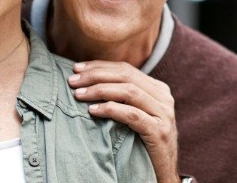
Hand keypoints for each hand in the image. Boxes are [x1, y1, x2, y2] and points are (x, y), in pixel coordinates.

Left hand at [68, 60, 179, 182]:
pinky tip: (92, 110)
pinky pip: (131, 114)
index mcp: (157, 88)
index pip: (125, 68)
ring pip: (128, 92)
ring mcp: (164, 114)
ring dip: (99, 90)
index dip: (99, 66)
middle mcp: (163, 97)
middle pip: (125, 76)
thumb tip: (89, 79)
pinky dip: (110, 109)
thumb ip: (122, 96)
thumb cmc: (142, 142)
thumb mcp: (137, 113)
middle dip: (95, 75)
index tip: (77, 68)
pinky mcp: (159, 131)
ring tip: (78, 94)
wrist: (161, 173)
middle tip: (72, 81)